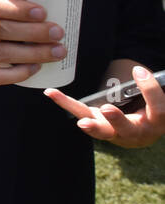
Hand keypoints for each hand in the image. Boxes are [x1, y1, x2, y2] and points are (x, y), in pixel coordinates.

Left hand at [45, 66, 164, 147]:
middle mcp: (135, 132)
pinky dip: (65, 103)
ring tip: (81, 121)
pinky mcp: (96, 126)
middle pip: (126, 129)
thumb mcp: (155, 101)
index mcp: (155, 122)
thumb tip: (139, 71)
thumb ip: (150, 89)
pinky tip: (51, 92)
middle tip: (107, 109)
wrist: (141, 133)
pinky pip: (80, 114)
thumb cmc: (149, 110)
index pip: (158, 109)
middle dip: (116, 119)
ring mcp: (113, 132)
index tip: (138, 70)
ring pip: (100, 130)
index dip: (150, 90)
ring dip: (89, 124)